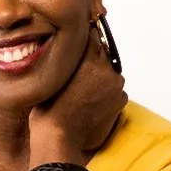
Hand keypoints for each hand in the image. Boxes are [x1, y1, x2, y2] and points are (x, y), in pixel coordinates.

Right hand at [29, 24, 127, 154]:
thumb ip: (67, 56)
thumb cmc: (49, 107)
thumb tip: (73, 45)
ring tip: (83, 90)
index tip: (81, 39)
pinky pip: (115, 89)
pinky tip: (91, 101)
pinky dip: (106, 92)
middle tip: (78, 72)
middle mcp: (106, 69)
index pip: (94, 35)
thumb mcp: (53, 74)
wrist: (59, 135)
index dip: (86, 37)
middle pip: (103, 53)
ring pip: (109, 72)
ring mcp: (116, 86)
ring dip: (100, 76)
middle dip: (93, 59)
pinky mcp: (121, 100)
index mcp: (89, 58)